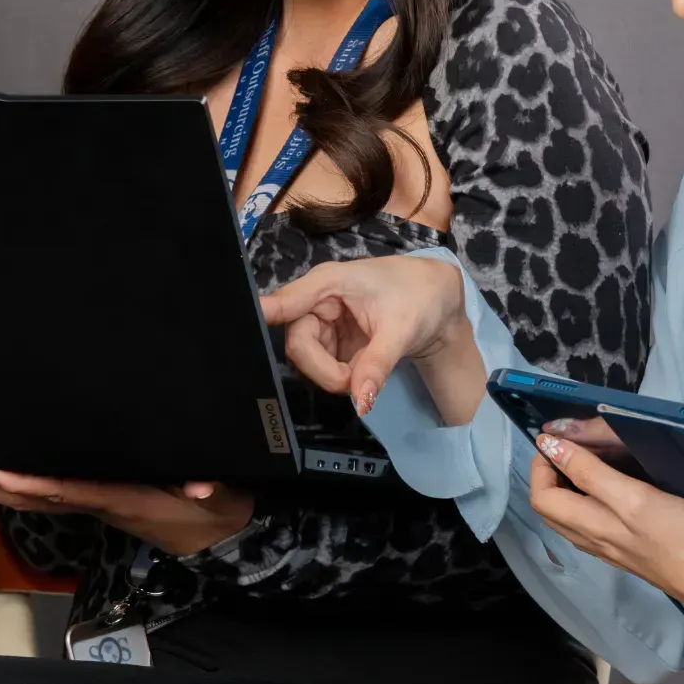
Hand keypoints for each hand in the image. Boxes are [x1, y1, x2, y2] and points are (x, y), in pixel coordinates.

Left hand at [0, 469, 254, 557]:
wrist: (212, 533)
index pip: (64, 491)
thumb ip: (211, 488)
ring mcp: (89, 500)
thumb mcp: (217, 496)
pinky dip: (12, 482)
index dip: (27, 485)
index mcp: (116, 498)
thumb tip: (204, 488)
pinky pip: (43, 490)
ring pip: (29, 496)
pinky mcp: (92, 495)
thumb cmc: (211, 509)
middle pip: (29, 497)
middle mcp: (94, 501)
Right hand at [261, 256, 485, 422]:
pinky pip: (320, 364)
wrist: (438, 299)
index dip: (265, 316)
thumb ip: (377, 365)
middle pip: (298, 344)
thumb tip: (359, 400)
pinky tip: (359, 371)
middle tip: (353, 382)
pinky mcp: (329, 339)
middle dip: (323, 370)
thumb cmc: (420, 297)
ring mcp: (322, 321)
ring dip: (331, 375)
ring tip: (363, 374)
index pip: (287, 302)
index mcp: (328, 283)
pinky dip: (338, 375)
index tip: (245, 325)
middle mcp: (318, 300)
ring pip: (307, 358)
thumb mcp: (402, 331)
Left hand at [529, 427, 683, 640]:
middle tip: (569, 446)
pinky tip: (613, 484)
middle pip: (552, 508)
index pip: (541, 497)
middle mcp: (594, 541)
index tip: (556, 441)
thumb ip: (589, 473)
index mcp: (589, 527)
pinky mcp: (633, 549)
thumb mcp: (633, 497)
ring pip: (573, 516)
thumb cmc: (682, 536)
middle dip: (551, 474)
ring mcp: (613, 549)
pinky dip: (592, 498)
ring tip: (587, 458)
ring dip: (570, 486)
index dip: (541, 465)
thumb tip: (548, 448)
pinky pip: (596, 522)